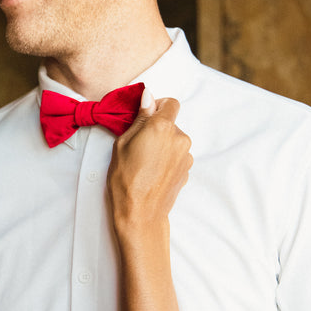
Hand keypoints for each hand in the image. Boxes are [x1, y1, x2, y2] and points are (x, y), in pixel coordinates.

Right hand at [107, 90, 191, 233]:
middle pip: (171, 123)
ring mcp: (186, 156)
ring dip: (162, 145)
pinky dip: (167, 159)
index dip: (158, 106)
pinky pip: (177, 156)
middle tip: (137, 144)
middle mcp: (179, 138)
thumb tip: (148, 96)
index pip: (170, 103)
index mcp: (162, 127)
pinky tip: (152, 172)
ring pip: (174, 140)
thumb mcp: (123, 143)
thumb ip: (140, 117)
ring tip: (144, 162)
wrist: (141, 214)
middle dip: (156, 129)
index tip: (146, 115)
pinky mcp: (187, 170)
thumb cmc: (125, 179)